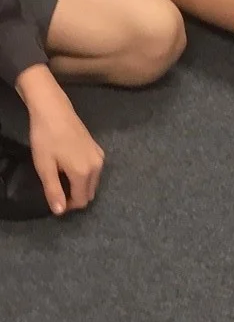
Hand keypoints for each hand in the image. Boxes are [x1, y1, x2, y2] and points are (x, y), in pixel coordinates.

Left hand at [17, 64, 103, 215]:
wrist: (54, 110)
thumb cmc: (46, 138)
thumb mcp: (44, 166)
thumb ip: (53, 190)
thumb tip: (60, 212)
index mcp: (83, 174)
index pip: (82, 201)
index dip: (68, 205)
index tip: (55, 199)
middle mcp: (97, 167)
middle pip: (90, 193)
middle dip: (75, 196)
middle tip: (57, 188)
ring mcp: (99, 157)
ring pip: (93, 182)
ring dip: (80, 185)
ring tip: (62, 176)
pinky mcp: (98, 149)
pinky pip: (94, 170)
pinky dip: (85, 174)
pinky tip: (71, 164)